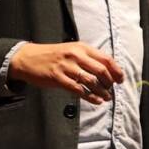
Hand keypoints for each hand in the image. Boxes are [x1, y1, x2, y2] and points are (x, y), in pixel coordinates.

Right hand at [9, 42, 124, 104]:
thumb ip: (88, 58)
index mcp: (82, 47)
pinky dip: (90, 96)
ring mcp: (67, 67)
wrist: (28, 58)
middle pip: (101, 70)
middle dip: (110, 82)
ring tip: (107, 98)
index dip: (116, 70)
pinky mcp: (58, 78)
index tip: (120, 80)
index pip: (106, 59)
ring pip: (91, 81)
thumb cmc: (53, 55)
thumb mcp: (72, 50)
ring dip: (102, 91)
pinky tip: (96, 101)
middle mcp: (76, 55)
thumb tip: (107, 70)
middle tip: (112, 90)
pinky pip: (78, 89)